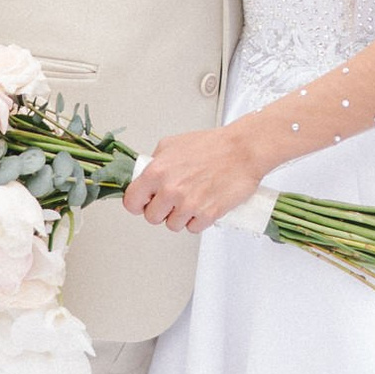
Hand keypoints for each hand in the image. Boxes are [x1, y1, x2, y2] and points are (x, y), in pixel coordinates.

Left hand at [123, 120, 268, 233]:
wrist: (243, 150)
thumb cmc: (212, 145)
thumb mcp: (173, 144)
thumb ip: (156, 162)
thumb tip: (146, 177)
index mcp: (157, 172)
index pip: (132, 202)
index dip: (137, 204)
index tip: (144, 203)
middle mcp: (170, 190)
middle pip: (152, 218)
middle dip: (161, 211)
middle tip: (172, 201)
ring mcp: (189, 204)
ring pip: (173, 226)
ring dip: (180, 217)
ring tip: (191, 201)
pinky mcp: (208, 214)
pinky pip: (193, 228)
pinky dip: (198, 220)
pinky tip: (203, 206)